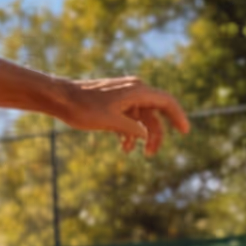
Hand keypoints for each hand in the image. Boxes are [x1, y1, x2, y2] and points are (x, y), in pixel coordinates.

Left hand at [60, 77, 190, 155]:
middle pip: (154, 113)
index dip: (178, 116)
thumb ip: (132, 128)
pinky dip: (128, 131)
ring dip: (139, 136)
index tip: (185, 132)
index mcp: (137, 90)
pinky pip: (128, 117)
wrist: (59, 98)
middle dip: (155, 134)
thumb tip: (146, 135)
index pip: (166, 102)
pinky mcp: (113, 102)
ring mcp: (123, 96)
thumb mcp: (111, 122)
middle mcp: (134, 90)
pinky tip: (124, 146)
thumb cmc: (83, 108)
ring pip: (140, 117)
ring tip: (131, 153)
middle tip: (151, 154)